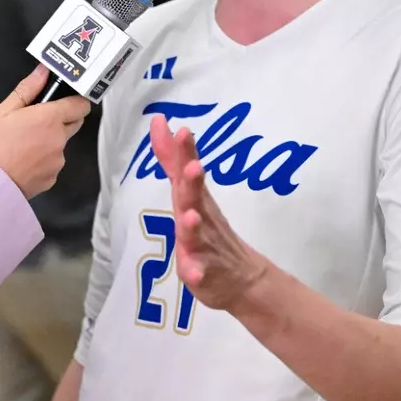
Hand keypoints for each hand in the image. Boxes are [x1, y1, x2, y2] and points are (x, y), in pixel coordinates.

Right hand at [0, 66, 90, 198]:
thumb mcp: (2, 111)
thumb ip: (28, 89)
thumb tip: (43, 71)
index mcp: (49, 119)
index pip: (80, 105)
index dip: (75, 100)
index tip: (64, 99)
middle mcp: (59, 140)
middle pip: (73, 124)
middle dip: (61, 119)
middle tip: (36, 120)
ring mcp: (57, 162)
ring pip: (60, 145)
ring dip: (48, 142)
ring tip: (20, 145)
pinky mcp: (51, 179)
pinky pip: (52, 164)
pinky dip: (41, 161)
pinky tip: (21, 161)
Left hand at [148, 114, 269, 310]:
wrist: (242, 279)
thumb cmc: (208, 229)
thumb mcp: (187, 192)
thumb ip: (172, 160)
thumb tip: (158, 122)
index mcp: (195, 199)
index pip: (187, 171)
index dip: (184, 153)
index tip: (182, 130)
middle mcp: (201, 218)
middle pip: (194, 198)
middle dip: (192, 183)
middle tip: (193, 167)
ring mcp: (204, 246)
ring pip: (197, 235)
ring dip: (193, 225)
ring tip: (190, 216)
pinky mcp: (204, 273)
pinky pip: (200, 273)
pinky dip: (196, 272)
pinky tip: (193, 274)